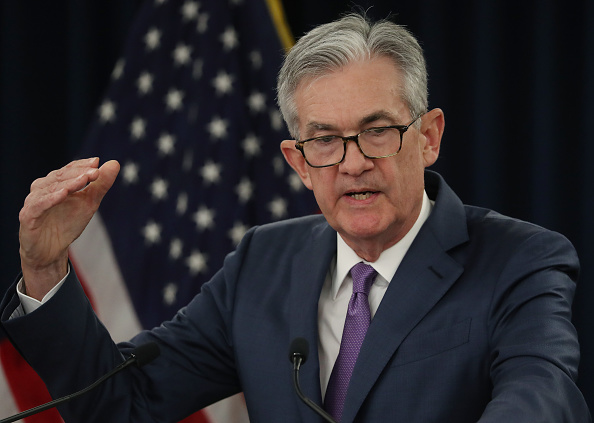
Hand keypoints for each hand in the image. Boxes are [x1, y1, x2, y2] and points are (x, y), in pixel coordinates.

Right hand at [18, 158, 119, 299]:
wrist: (51, 251)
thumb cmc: (68, 223)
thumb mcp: (89, 203)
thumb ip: (101, 184)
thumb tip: (115, 163)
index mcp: (55, 183)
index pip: (69, 170)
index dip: (82, 165)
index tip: (97, 162)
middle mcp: (42, 189)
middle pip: (60, 177)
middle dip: (78, 173)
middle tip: (95, 171)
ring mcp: (34, 201)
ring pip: (50, 188)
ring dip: (68, 183)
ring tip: (84, 179)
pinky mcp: (28, 216)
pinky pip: (39, 205)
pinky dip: (50, 199)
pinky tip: (63, 194)